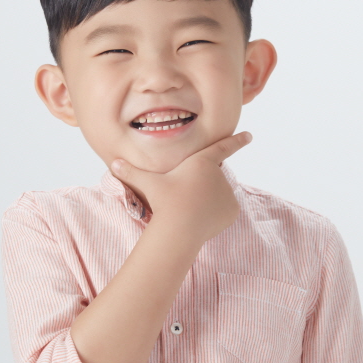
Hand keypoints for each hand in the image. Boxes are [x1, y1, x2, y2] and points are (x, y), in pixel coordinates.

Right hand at [110, 131, 252, 242]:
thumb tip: (112, 163)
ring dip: (206, 202)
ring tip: (191, 210)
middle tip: (185, 199)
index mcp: (202, 162)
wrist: (180, 227)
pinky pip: (223, 211)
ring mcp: (228, 192)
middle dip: (201, 189)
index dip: (237, 140)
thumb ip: (132, 173)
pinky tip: (202, 220)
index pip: (224, 147)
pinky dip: (214, 215)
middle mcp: (220, 174)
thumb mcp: (148, 184)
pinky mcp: (232, 209)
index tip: (250, 135)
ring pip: (216, 197)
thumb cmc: (164, 201)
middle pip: (211, 180)